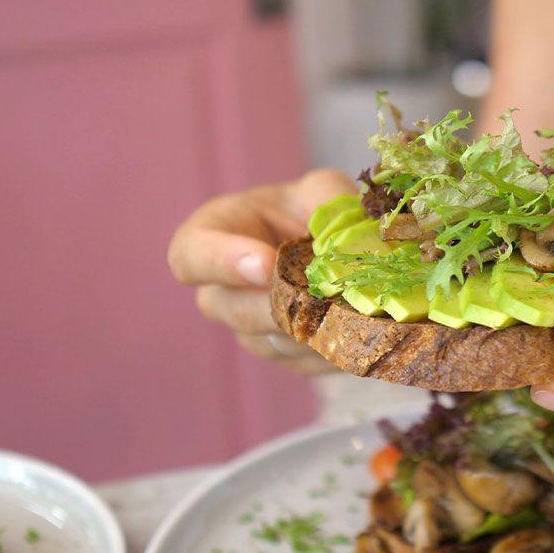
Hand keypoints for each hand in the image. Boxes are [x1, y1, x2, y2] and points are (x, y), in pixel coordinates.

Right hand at [168, 169, 356, 373]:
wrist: (340, 247)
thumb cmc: (317, 208)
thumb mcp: (322, 190)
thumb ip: (328, 201)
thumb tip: (342, 233)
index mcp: (214, 234)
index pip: (189, 256)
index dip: (223, 263)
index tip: (266, 265)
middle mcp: (222, 290)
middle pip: (234, 311)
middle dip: (281, 306)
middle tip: (323, 298)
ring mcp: (250, 329)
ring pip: (275, 343)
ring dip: (316, 329)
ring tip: (358, 309)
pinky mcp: (285, 357)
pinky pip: (305, 362)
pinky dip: (336, 347)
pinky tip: (364, 328)